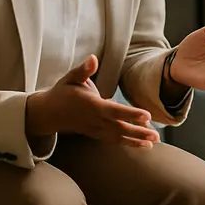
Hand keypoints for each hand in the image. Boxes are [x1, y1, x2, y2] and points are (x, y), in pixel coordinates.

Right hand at [26, 55, 159, 147]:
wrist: (48, 113)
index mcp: (91, 105)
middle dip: (138, 132)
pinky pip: (114, 140)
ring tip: (154, 142)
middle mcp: (94, 120)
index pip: (113, 110)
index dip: (130, 114)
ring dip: (136, 140)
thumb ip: (83, 69)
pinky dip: (129, 143)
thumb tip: (93, 58)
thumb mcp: (70, 78)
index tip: (146, 116)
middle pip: (119, 127)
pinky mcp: (96, 134)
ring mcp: (95, 129)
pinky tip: (144, 145)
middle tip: (157, 135)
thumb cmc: (62, 92)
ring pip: (118, 136)